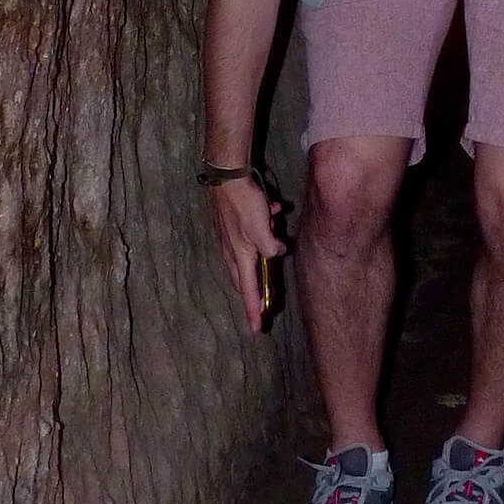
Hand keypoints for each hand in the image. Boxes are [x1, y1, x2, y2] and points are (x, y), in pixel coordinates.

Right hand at [209, 176, 285, 333]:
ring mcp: (230, 237)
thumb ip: (270, 247)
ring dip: (265, 245)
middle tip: (263, 302)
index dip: (253, 309)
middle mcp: (232, 251)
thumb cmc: (244, 203)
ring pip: (250, 253)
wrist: (227, 175)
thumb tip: (277, 253)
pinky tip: (273, 209)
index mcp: (240, 256)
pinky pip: (252, 232)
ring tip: (275, 225)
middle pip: (244, 278)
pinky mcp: (232, 223)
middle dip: (254, 288)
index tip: (257, 328)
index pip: (247, 290)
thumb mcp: (261, 229)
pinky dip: (264, 225)